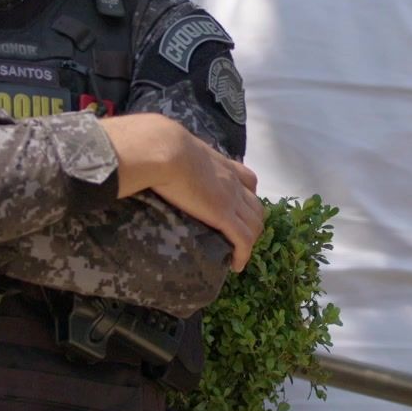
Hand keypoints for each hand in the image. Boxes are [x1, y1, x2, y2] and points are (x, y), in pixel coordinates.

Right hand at [101, 114, 262, 269]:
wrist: (164, 149)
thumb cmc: (162, 145)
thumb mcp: (177, 146)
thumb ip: (176, 153)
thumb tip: (156, 152)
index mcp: (221, 165)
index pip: (247, 180)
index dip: (247, 195)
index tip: (239, 207)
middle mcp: (232, 182)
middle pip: (256, 205)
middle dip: (252, 221)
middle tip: (239, 235)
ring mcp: (231, 199)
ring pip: (255, 224)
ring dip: (251, 239)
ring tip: (239, 252)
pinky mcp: (224, 216)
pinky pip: (243, 240)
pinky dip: (244, 255)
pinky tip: (236, 265)